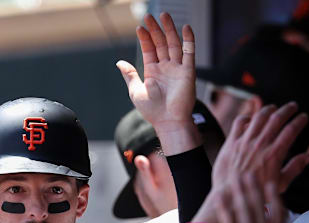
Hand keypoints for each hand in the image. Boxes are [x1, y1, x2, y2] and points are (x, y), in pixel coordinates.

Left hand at [117, 13, 195, 132]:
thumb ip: (129, 74)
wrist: (167, 121)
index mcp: (153, 72)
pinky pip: (189, 52)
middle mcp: (166, 68)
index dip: (145, 38)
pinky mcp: (188, 71)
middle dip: (155, 30)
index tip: (140, 27)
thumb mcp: (135, 90)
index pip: (149, 50)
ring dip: (169, 30)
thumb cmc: (152, 110)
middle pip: (161, 43)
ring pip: (173, 44)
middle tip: (150, 16)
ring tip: (163, 15)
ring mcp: (177, 68)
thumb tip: (119, 62)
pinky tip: (185, 28)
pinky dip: (188, 40)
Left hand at [193, 102, 308, 222]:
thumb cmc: (256, 193)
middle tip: (293, 106)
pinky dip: (246, 117)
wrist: (229, 195)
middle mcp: (260, 144)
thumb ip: (295, 168)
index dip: (299, 121)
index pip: (291, 130)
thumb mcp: (280, 184)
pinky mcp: (231, 142)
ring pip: (259, 117)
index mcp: (274, 154)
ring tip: (273, 107)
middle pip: (277, 119)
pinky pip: (239, 122)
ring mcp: (244, 142)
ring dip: (268, 109)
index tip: (304, 117)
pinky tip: (250, 118)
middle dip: (287, 110)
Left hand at [215, 175, 294, 222]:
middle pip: (258, 206)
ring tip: (233, 178)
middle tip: (248, 172)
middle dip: (252, 187)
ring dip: (237, 192)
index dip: (273, 195)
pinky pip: (228, 222)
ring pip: (243, 210)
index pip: (277, 212)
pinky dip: (224, 208)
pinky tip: (219, 197)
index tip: (269, 181)